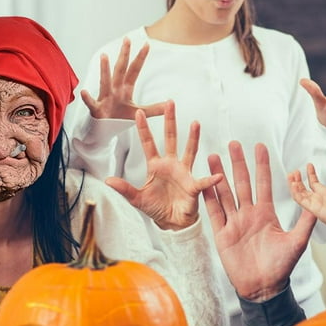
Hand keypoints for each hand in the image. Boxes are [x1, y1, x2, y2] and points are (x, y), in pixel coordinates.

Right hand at [80, 37, 166, 119]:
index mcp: (125, 89)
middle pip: (120, 70)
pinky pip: (91, 103)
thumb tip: (170, 104)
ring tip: (104, 56)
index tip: (147, 44)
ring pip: (105, 82)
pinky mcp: (97, 110)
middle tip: (127, 40)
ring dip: (105, 70)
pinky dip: (87, 98)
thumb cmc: (119, 119)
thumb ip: (154, 108)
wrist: (104, 131)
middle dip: (124, 55)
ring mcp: (105, 98)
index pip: (134, 70)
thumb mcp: (139, 113)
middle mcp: (114, 90)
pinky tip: (84, 92)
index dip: (140, 58)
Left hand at [106, 101, 221, 229]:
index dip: (143, 129)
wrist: (172, 222)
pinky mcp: (193, 186)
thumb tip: (108, 180)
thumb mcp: (137, 198)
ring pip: (189, 151)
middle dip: (170, 121)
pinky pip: (203, 182)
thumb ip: (124, 188)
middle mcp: (171, 164)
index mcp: (156, 166)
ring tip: (195, 123)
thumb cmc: (156, 208)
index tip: (138, 112)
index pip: (148, 143)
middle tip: (170, 103)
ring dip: (192, 138)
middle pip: (170, 139)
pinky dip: (210, 179)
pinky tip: (217, 175)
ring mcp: (184, 173)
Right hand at [203, 141, 315, 301]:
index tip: (260, 146)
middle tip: (234, 143)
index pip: (263, 183)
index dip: (261, 165)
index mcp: (266, 213)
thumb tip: (315, 202)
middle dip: (238, 163)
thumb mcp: (297, 241)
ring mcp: (234, 223)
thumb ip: (305, 221)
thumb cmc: (281, 267)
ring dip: (219, 175)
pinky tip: (204, 183)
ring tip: (213, 156)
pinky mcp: (222, 234)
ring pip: (225, 194)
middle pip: (241, 183)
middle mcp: (249, 214)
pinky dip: (209, 198)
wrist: (264, 288)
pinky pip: (214, 213)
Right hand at [288, 166, 325, 237]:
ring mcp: (314, 203)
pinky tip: (294, 184)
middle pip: (303, 188)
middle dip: (298, 179)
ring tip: (292, 175)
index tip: (309, 166)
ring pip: (299, 193)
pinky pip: (300, 200)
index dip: (311, 173)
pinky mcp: (312, 208)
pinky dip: (296, 192)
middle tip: (295, 171)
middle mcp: (318, 199)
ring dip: (294, 184)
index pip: (314, 182)